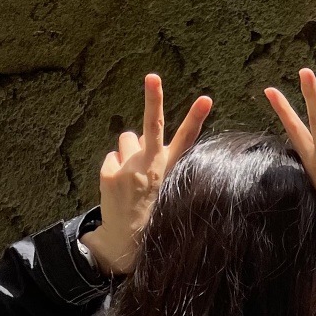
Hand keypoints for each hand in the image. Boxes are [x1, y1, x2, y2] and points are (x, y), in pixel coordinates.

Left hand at [82, 74, 211, 274]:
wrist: (126, 238)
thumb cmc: (149, 206)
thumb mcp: (163, 184)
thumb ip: (153, 157)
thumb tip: (132, 135)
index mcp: (170, 168)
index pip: (187, 139)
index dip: (196, 117)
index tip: (206, 98)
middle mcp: (151, 165)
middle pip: (153, 124)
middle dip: (153, 98)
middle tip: (153, 76)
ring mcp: (129, 168)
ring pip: (126, 139)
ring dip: (127, 149)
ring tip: (131, 172)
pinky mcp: (110, 173)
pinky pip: (111, 158)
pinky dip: (113, 167)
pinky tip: (118, 185)